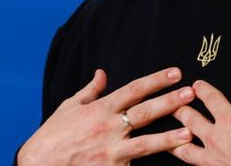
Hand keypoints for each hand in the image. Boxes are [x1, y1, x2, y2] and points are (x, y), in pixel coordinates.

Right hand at [18, 67, 195, 165]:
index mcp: (100, 109)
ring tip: (188, 133)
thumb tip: (102, 73)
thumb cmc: (53, 135)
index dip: (156, 80)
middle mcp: (108, 128)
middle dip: (169, 102)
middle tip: (191, 94)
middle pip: (144, 113)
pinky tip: (167, 161)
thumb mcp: (69, 106)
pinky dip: (145, 164)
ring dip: (168, 138)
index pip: (134, 90)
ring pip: (145, 144)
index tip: (175, 73)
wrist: (39, 164)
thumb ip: (90, 90)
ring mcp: (111, 152)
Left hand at [170, 71, 230, 165]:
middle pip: (190, 118)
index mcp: (229, 121)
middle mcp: (215, 138)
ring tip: (163, 136)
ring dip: (173, 139)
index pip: (210, 99)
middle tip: (170, 102)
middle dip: (179, 109)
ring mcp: (211, 159)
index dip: (202, 89)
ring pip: (184, 147)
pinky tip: (178, 162)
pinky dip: (183, 163)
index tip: (195, 84)